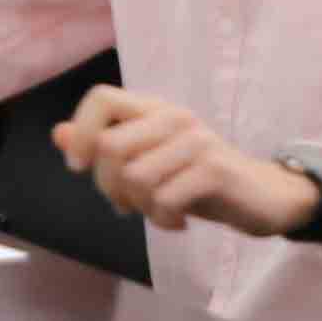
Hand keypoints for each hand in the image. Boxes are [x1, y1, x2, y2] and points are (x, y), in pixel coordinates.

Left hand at [52, 87, 321, 237]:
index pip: (101, 98)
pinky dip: (164, 220)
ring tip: (158, 211)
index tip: (78, 167)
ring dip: (140, 207)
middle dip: (108, 186)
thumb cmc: (197, 178)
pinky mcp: (215, 170)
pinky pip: (165, 198)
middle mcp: (173, 117)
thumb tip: (58, 134)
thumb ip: (103, 146)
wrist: (264, 196)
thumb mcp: (148, 162)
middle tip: (127, 204)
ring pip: (135, 176)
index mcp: (152, 110)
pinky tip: (178, 222)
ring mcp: (196, 141)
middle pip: (110, 146)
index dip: (80, 131)